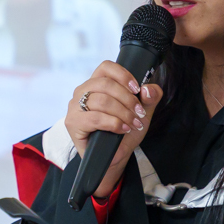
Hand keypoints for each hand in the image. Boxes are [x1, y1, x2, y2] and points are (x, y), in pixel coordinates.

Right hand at [64, 61, 161, 199]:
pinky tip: (122, 129)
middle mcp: (82, 92)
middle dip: (127, 99)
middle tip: (139, 113)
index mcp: (96, 83)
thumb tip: (147, 89)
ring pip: (101, 100)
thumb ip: (150, 97)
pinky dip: (113, 123)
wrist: (114, 156)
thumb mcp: (143, 112)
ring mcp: (75, 107)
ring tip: (133, 123)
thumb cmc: (124, 131)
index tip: (137, 89)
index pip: (106, 67)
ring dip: (122, 113)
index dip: (123, 75)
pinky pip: (95, 118)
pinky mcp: (73, 123)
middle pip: (105, 84)